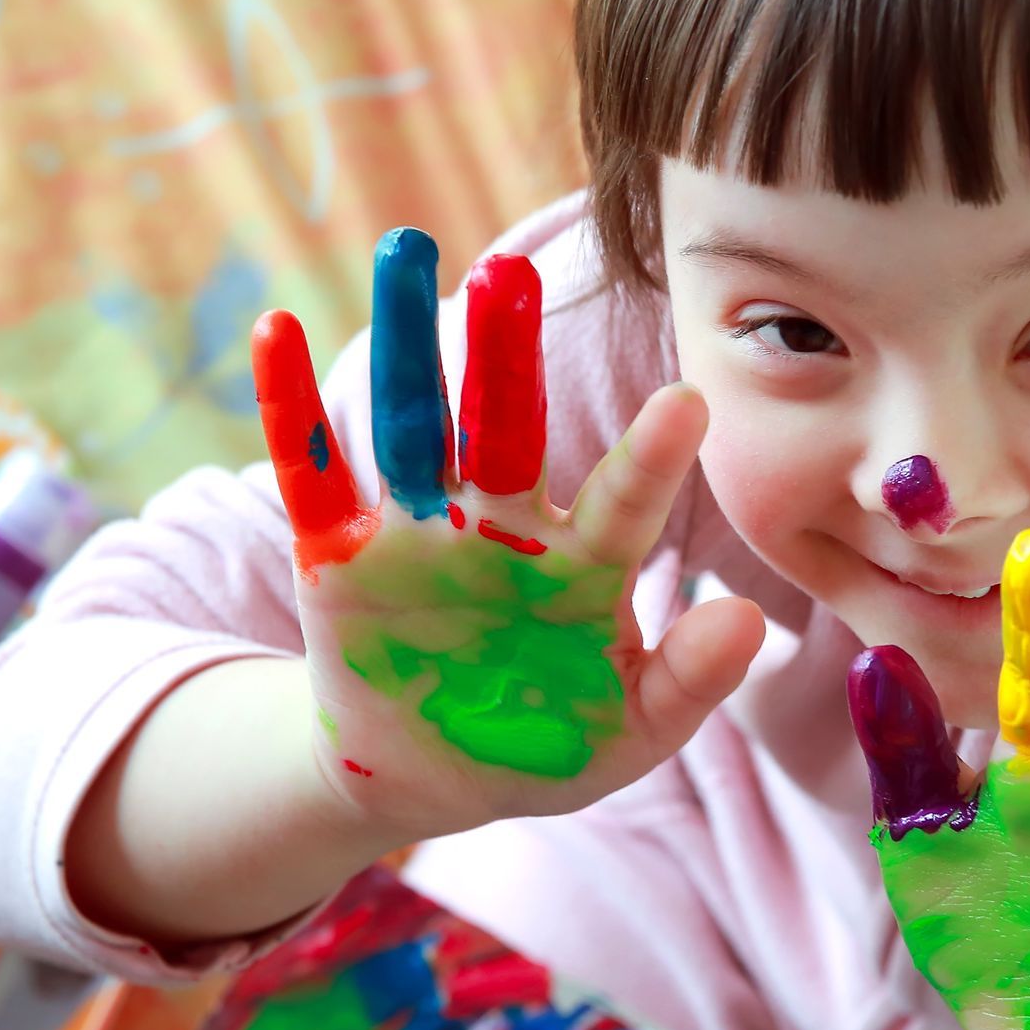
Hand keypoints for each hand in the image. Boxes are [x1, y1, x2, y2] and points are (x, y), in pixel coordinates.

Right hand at [253, 228, 764, 842]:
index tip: (689, 403)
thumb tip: (753, 620)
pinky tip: (276, 331)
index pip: (623, 504)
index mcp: (583, 566)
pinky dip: (291, 410)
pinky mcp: (341, 556)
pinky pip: (313, 476)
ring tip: (405, 253)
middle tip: (510, 274)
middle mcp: (504, 528)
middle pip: (507, 428)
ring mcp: (421, 534)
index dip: (651, 459)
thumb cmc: (548, 745)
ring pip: (413, 425)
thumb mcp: (628, 734)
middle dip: (507, 355)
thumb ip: (689, 682)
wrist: (433, 775)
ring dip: (406, 345)